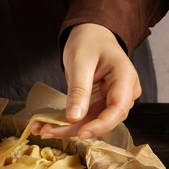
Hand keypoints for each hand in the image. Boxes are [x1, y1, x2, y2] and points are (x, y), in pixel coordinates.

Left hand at [32, 23, 141, 139]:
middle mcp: (124, 92)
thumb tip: (74, 117)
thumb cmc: (89, 42)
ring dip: (68, 129)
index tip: (80, 133)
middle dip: (76, 129)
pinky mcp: (101, 104)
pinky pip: (86, 117)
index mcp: (125, 77)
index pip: (118, 108)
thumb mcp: (80, 62)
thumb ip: (79, 89)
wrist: (91, 35)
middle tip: (48, 131)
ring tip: (43, 129)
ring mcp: (113, 99)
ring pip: (93, 122)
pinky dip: (67, 123)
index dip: (100, 125)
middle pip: (105, 119)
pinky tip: (49, 126)